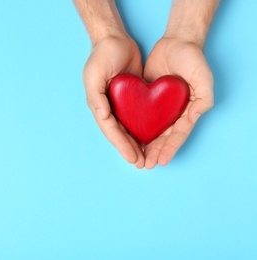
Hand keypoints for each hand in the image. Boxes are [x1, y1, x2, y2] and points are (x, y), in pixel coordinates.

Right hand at [83, 35, 144, 167]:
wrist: (115, 38)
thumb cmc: (102, 55)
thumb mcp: (94, 74)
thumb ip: (96, 96)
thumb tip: (102, 116)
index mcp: (99, 104)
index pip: (111, 130)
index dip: (121, 146)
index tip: (133, 158)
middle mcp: (109, 107)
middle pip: (120, 134)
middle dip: (130, 149)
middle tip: (142, 164)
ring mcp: (121, 103)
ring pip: (130, 128)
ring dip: (137, 143)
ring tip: (147, 157)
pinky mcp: (133, 97)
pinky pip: (139, 116)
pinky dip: (144, 128)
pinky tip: (152, 137)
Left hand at [143, 37, 213, 168]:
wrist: (175, 41)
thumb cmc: (192, 58)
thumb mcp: (203, 77)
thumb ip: (203, 98)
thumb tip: (194, 117)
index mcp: (187, 111)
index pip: (178, 134)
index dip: (170, 148)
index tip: (161, 161)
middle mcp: (173, 112)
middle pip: (163, 137)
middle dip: (155, 152)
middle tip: (145, 165)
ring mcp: (159, 106)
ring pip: (150, 130)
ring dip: (144, 145)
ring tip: (136, 158)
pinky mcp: (146, 98)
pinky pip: (140, 116)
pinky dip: (135, 128)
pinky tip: (127, 138)